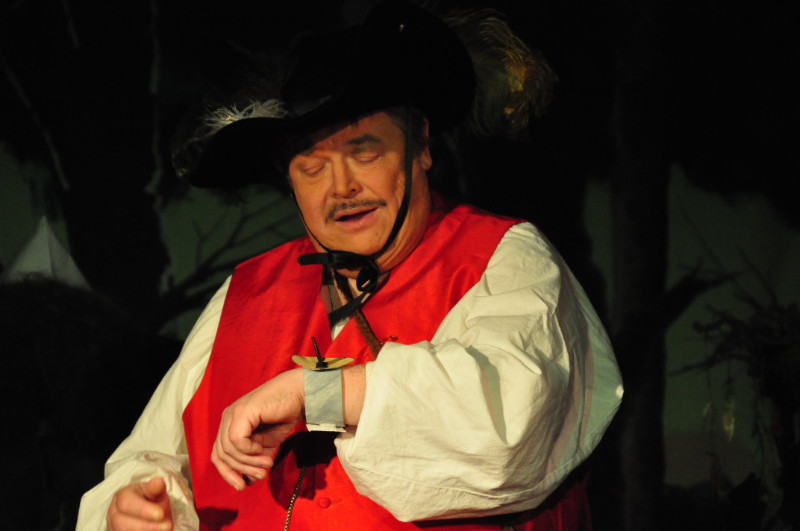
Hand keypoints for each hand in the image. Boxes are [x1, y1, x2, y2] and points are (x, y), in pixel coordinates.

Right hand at [107, 476, 172, 530]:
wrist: (147, 510)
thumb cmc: (150, 498)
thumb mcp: (155, 491)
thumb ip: (155, 489)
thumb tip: (158, 482)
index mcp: (122, 496)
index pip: (127, 503)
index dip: (144, 510)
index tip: (161, 514)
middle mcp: (114, 512)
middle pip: (123, 523)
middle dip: (147, 526)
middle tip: (167, 526)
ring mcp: (113, 526)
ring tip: (165, 529)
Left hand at [211, 368, 304, 490]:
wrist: (298, 396)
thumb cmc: (284, 416)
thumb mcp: (266, 445)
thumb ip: (255, 460)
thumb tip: (248, 482)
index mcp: (230, 425)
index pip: (218, 455)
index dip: (228, 473)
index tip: (242, 486)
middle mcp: (227, 418)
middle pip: (221, 455)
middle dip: (240, 470)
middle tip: (261, 475)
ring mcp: (232, 414)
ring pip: (229, 450)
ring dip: (248, 462)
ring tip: (267, 464)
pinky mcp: (241, 413)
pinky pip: (236, 441)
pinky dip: (249, 450)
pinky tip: (262, 448)